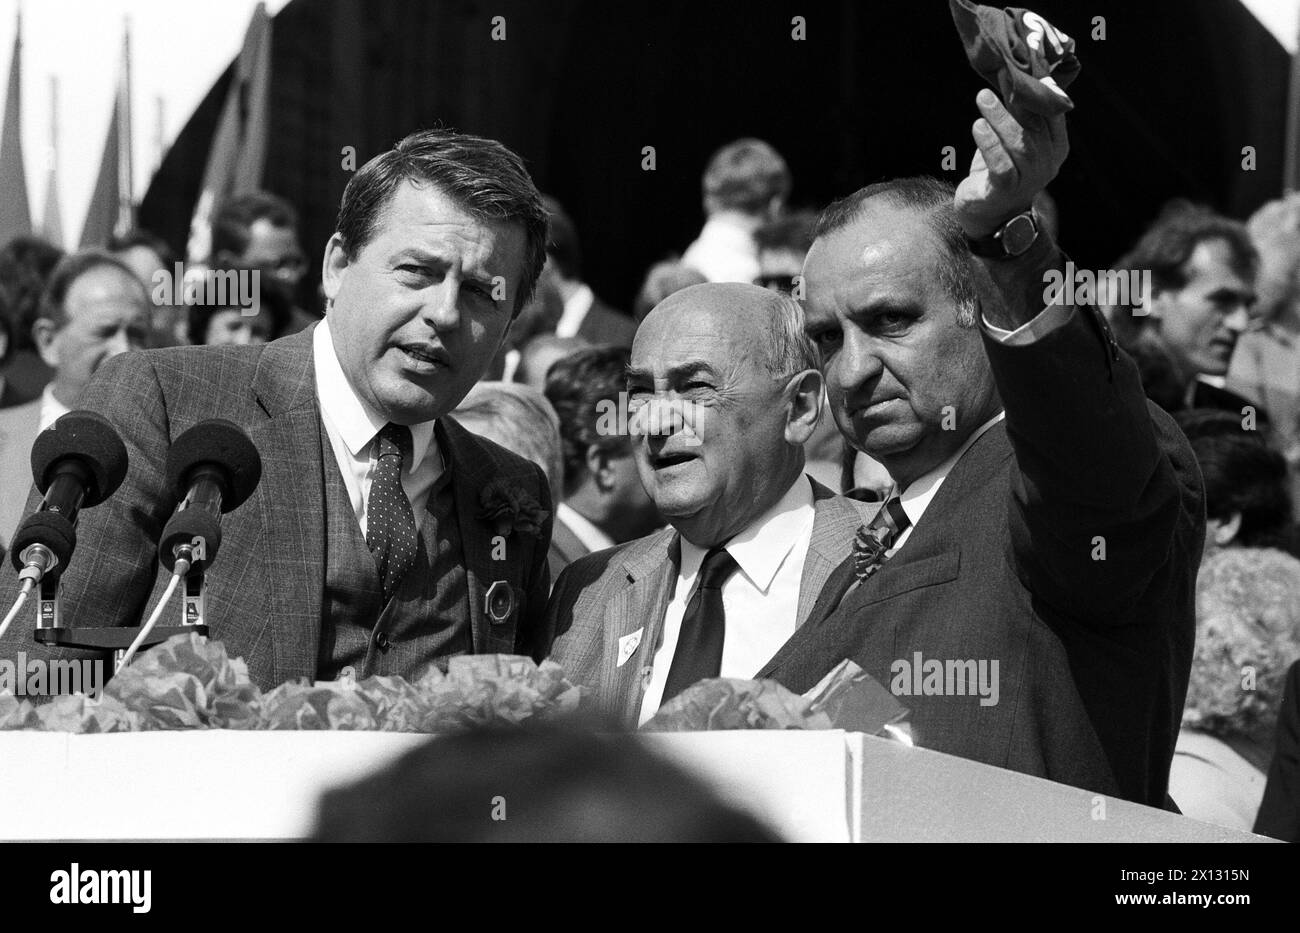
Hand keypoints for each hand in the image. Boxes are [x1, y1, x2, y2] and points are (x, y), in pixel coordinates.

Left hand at [954, 86, 1068, 237]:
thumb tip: (1015, 72)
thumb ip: (1021, 113)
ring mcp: (1029, 179)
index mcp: (1056, 146)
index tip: (1021, 69)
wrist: (986, 213)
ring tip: (983, 98)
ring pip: (1020, 143)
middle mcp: (1047, 163)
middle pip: (1034, 126)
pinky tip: (977, 126)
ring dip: (1000, 118)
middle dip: (1014, 102)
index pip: (1053, 113)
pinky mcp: (1006, 190)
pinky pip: (1001, 165)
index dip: (1038, 91)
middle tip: (995, 81)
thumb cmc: (1000, 168)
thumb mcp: (1015, 139)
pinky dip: (989, 143)